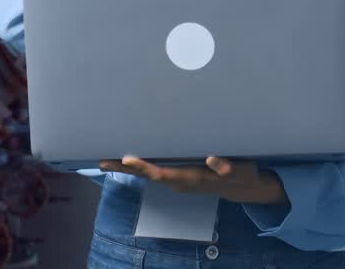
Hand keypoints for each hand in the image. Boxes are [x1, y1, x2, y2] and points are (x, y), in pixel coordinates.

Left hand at [100, 156, 287, 204]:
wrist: (243, 186)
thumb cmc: (242, 174)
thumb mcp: (242, 169)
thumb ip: (227, 166)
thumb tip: (211, 160)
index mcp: (192, 178)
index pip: (163, 173)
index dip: (144, 167)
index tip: (127, 159)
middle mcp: (180, 180)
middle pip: (148, 175)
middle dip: (125, 168)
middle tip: (101, 160)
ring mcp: (178, 180)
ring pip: (149, 174)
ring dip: (128, 167)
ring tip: (106, 158)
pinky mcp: (178, 176)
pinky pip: (154, 171)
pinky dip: (139, 165)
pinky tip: (128, 159)